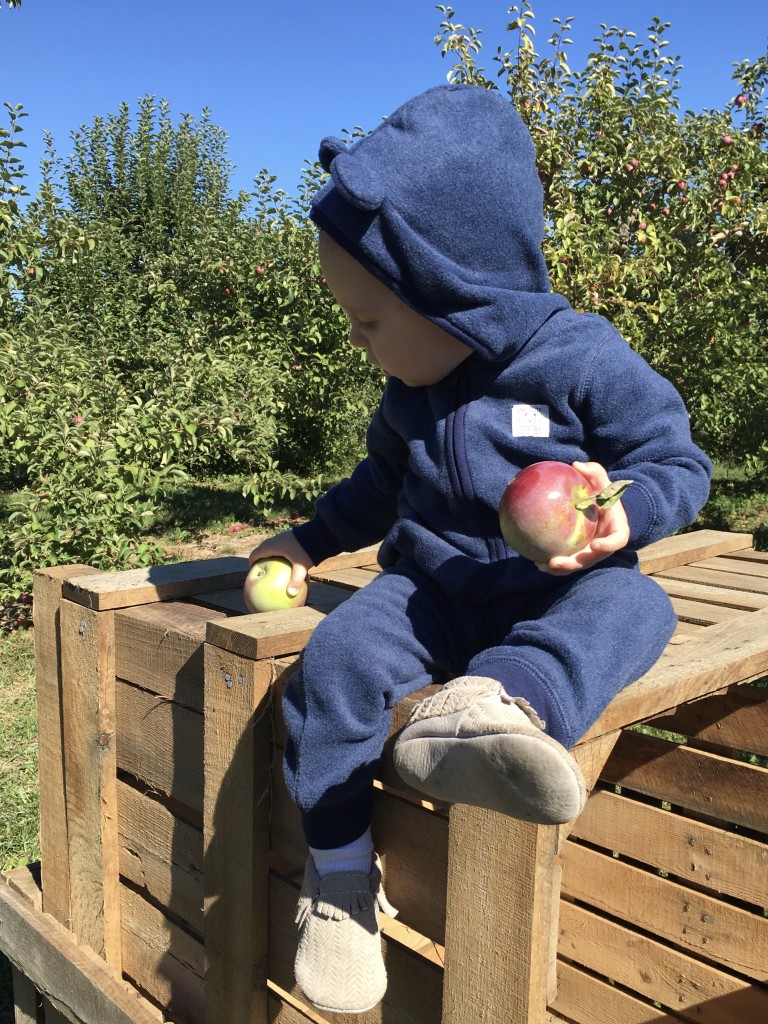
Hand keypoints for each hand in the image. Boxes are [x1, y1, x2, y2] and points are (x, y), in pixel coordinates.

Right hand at [248, 530, 312, 596]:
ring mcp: (282, 536)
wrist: (319, 533)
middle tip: (260, 569)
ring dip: (268, 554)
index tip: (252, 570)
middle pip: (262, 549)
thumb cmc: (307, 550)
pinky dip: (277, 552)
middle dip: (259, 558)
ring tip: (271, 565)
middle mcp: (275, 540)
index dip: (251, 562)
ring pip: (271, 546)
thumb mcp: (301, 567)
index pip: (256, 553)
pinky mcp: (289, 536)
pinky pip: (279, 545)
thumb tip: (291, 594)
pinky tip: (285, 560)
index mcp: (273, 546)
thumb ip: (296, 581)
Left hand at [536, 461, 630, 575]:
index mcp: (616, 530)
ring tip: (541, 565)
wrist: (604, 509)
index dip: (608, 545)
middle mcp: (604, 545)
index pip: (617, 540)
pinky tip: (535, 561)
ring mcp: (592, 553)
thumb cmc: (605, 494)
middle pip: (591, 559)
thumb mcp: (603, 481)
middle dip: (574, 563)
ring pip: (577, 564)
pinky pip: (567, 561)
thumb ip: (595, 472)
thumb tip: (577, 464)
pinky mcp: (581, 554)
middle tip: (556, 562)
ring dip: (560, 569)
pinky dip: (552, 564)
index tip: (596, 545)